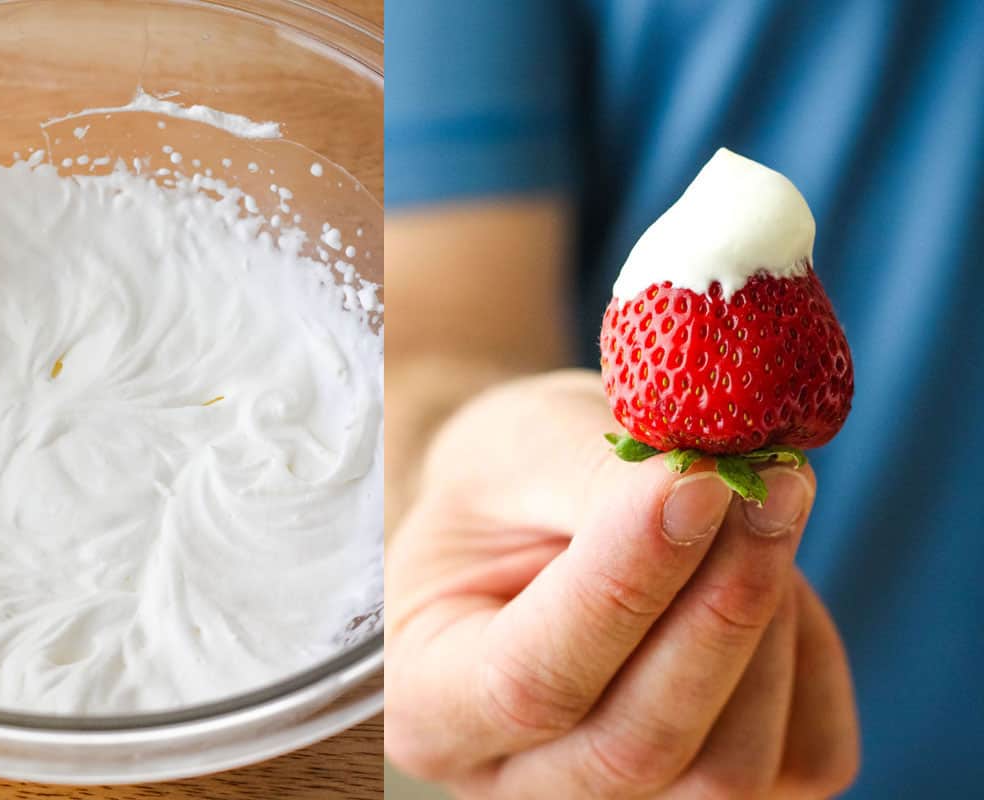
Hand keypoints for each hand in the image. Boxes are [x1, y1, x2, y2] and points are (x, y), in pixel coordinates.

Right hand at [385, 370, 859, 798]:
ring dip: (770, 627)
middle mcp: (512, 777)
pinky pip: (804, 758)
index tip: (698, 483)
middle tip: (770, 484)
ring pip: (729, 770)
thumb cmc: (509, 478)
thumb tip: (708, 491)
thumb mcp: (523, 452)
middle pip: (639, 746)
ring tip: (756, 515)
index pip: (531, 681)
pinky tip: (772, 580)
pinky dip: (807, 659)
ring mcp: (613, 799)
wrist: (536, 507)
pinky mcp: (711, 793)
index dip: (626, 585)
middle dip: (723, 607)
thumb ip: (599, 482)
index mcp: (426, 703)